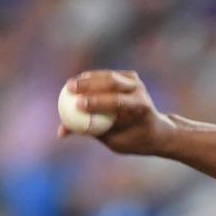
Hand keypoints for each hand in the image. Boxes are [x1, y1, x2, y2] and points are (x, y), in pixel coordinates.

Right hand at [58, 70, 174, 155]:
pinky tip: (79, 82)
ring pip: (109, 76)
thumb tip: (60, 132)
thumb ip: (88, 132)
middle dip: (89, 84)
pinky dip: (94, 78)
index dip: (96, 102)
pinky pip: (108, 75)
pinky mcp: (131, 77)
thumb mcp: (111, 141)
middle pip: (112, 83)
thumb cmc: (131, 139)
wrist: (155, 129)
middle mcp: (140, 92)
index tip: (78, 105)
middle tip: (69, 88)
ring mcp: (136, 83)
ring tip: (70, 84)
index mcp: (140, 109)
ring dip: (88, 78)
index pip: (117, 102)